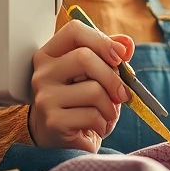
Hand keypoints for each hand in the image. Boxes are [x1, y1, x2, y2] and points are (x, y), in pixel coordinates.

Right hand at [28, 19, 133, 152]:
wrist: (60, 139)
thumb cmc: (79, 103)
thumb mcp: (94, 75)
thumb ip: (109, 56)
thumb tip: (127, 43)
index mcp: (50, 54)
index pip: (74, 31)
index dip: (102, 40)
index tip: (119, 57)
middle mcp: (42, 73)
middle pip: (85, 58)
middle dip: (112, 78)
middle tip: (122, 94)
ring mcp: (44, 97)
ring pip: (93, 90)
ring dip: (111, 106)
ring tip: (106, 114)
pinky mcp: (53, 121)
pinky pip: (93, 115)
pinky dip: (104, 123)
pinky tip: (96, 127)